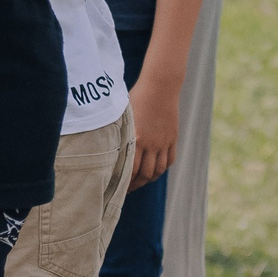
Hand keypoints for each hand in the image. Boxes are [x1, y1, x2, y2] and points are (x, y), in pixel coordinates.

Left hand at [126, 70, 180, 187]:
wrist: (160, 86)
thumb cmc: (136, 97)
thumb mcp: (123, 115)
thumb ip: (117, 132)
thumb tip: (105, 146)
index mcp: (135, 139)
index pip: (129, 170)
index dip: (124, 182)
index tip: (116, 187)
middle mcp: (151, 144)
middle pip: (144, 174)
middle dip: (135, 185)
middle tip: (127, 190)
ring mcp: (163, 142)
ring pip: (158, 170)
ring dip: (149, 179)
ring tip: (141, 181)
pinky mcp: (172, 138)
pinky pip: (169, 160)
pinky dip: (162, 168)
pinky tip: (155, 169)